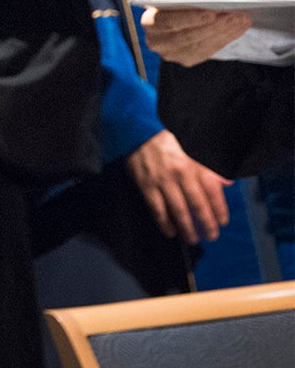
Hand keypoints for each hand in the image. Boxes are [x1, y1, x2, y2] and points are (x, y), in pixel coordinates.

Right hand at [125, 129, 230, 243]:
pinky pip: (157, 208)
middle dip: (206, 223)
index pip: (212, 191)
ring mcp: (162, 181)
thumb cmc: (169, 139)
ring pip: (178, 210)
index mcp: (195, 164)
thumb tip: (227, 183)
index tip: (222, 221)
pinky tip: (170, 231)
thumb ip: (211, 166)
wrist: (140, 129)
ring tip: (192, 238)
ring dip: (187, 227)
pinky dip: (164, 222)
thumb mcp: (195, 147)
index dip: (219, 209)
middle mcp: (181, 174)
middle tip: (211, 236)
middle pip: (197, 204)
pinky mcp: (146, 185)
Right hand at [143, 0, 252, 65]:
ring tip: (242, 19)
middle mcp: (156, 42)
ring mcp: (171, 54)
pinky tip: (238, 28)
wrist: (182, 13)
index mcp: (149, 22)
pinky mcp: (187, 59)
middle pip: (187, 36)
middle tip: (236, 15)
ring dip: (224, 31)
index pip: (169, 22)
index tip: (212, 13)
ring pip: (201, 44)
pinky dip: (225, 38)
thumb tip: (213, 4)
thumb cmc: (182, 1)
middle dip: (214, 25)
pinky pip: (208, 51)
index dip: (190, 18)